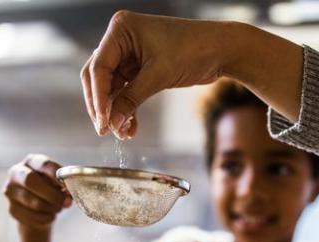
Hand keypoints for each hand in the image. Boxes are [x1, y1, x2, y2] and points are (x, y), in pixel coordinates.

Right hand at [4, 154, 70, 229]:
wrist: (40, 209)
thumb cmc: (53, 190)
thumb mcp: (60, 183)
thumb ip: (65, 184)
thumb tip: (69, 193)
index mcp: (32, 161)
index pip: (44, 164)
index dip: (57, 175)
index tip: (68, 185)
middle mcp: (17, 173)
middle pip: (30, 180)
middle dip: (52, 194)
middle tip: (67, 202)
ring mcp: (11, 191)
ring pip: (32, 202)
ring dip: (52, 208)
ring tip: (59, 209)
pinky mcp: (12, 209)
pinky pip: (31, 217)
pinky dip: (45, 219)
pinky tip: (50, 216)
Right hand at [81, 11, 302, 138]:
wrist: (220, 51)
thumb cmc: (193, 50)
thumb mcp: (159, 75)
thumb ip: (132, 99)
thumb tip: (111, 122)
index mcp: (121, 30)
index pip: (99, 68)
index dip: (98, 98)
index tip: (102, 122)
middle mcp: (122, 40)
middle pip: (100, 78)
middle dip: (103, 106)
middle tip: (105, 130)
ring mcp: (132, 55)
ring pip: (114, 89)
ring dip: (117, 112)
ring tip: (123, 134)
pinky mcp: (143, 69)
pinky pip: (128, 93)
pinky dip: (129, 109)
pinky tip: (131, 127)